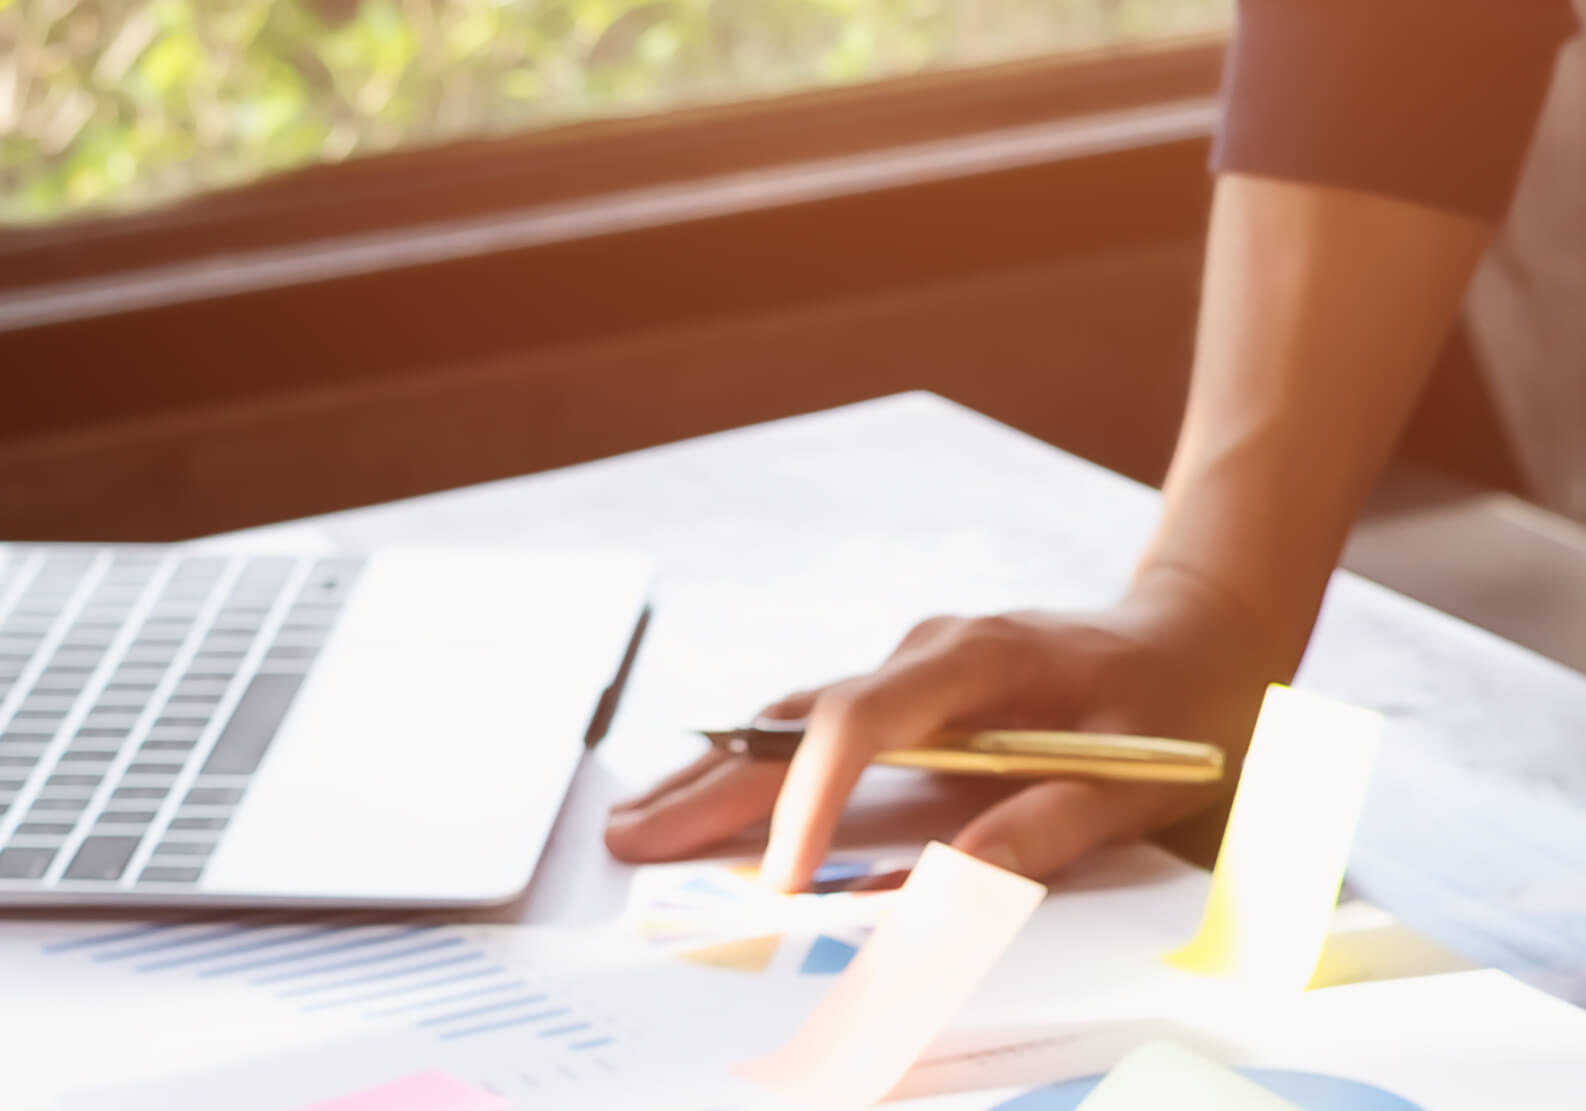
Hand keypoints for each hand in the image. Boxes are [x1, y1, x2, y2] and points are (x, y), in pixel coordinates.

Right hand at [604, 573, 1276, 890]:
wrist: (1204, 629)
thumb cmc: (1184, 701)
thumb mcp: (1143, 776)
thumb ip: (1048, 824)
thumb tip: (953, 883)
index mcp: (978, 660)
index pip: (861, 723)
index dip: (811, 800)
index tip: (780, 878)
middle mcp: (925, 654)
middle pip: (796, 720)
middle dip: (711, 785)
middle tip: (631, 838)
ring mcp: (911, 669)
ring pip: (791, 721)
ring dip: (716, 774)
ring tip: (640, 822)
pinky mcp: (910, 694)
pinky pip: (815, 730)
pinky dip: (756, 765)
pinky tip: (703, 795)